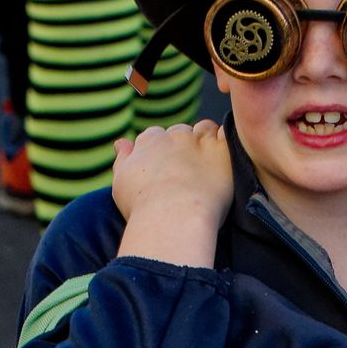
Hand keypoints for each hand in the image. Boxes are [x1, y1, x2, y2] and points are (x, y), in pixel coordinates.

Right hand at [112, 118, 230, 265]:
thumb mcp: (121, 183)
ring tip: (206, 166)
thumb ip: (122, 159)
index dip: (159, 152)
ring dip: (205, 140)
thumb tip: (120, 142)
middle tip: (186, 172)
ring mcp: (199, 141)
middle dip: (182, 146)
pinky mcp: (222, 151)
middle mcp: (174, 135)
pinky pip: (226, 135)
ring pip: (204, 129)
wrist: (173, 218)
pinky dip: (225, 142)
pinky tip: (223, 159)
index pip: (154, 136)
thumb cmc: (143, 207)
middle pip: (179, 132)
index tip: (163, 170)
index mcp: (149, 141)